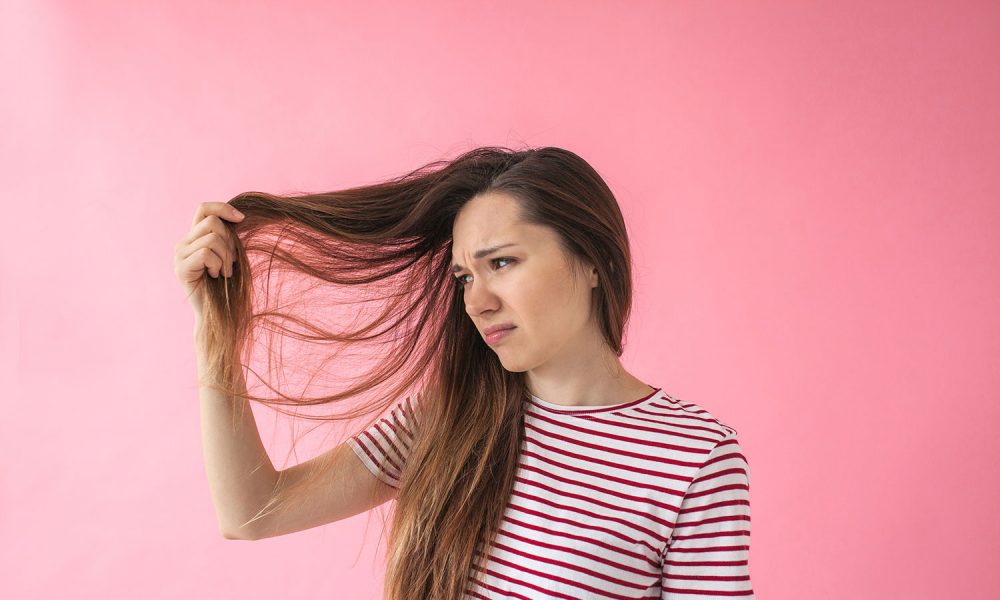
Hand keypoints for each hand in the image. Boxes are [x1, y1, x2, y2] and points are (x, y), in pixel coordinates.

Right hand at [174, 201, 244, 316]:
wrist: (218, 313)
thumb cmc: (228, 285)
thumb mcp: (231, 255)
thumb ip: (228, 237)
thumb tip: (239, 217)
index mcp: (195, 238)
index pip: (204, 208)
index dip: (223, 208)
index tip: (242, 219)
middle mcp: (183, 243)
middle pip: (212, 222)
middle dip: (229, 241)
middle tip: (231, 262)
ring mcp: (179, 255)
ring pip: (212, 238)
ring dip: (226, 257)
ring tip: (224, 272)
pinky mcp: (180, 267)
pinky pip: (206, 253)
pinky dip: (217, 264)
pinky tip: (215, 276)